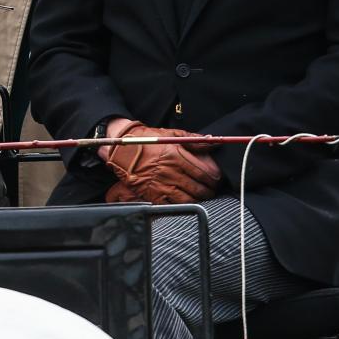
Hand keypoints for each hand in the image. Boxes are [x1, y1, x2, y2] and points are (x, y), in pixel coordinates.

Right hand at [102, 121, 221, 204]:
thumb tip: (212, 141)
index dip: (214, 178)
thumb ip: (192, 139)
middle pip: (197, 187)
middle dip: (209, 190)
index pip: (202, 172)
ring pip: (187, 199)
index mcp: (174, 155)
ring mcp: (160, 185)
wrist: (121, 149)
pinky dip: (182, 205)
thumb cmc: (146, 140)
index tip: (217, 179)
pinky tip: (186, 201)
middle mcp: (169, 171)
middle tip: (212, 189)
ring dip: (199, 200)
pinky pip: (171, 205)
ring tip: (203, 197)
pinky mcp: (152, 194)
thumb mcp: (170, 134)